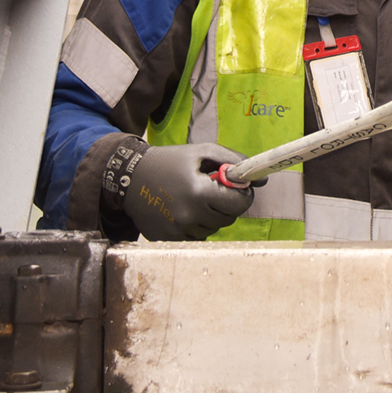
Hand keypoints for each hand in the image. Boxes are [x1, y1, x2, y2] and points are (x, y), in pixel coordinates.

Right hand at [118, 139, 254, 239]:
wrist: (129, 178)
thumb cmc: (170, 161)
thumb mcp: (202, 152)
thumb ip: (234, 161)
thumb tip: (261, 179)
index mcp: (199, 192)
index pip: (239, 204)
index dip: (242, 195)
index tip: (235, 188)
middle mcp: (189, 216)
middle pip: (229, 219)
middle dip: (227, 205)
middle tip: (213, 191)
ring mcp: (178, 231)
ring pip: (213, 229)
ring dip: (211, 216)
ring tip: (194, 199)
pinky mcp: (168, 240)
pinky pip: (196, 237)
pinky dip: (196, 226)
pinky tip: (183, 210)